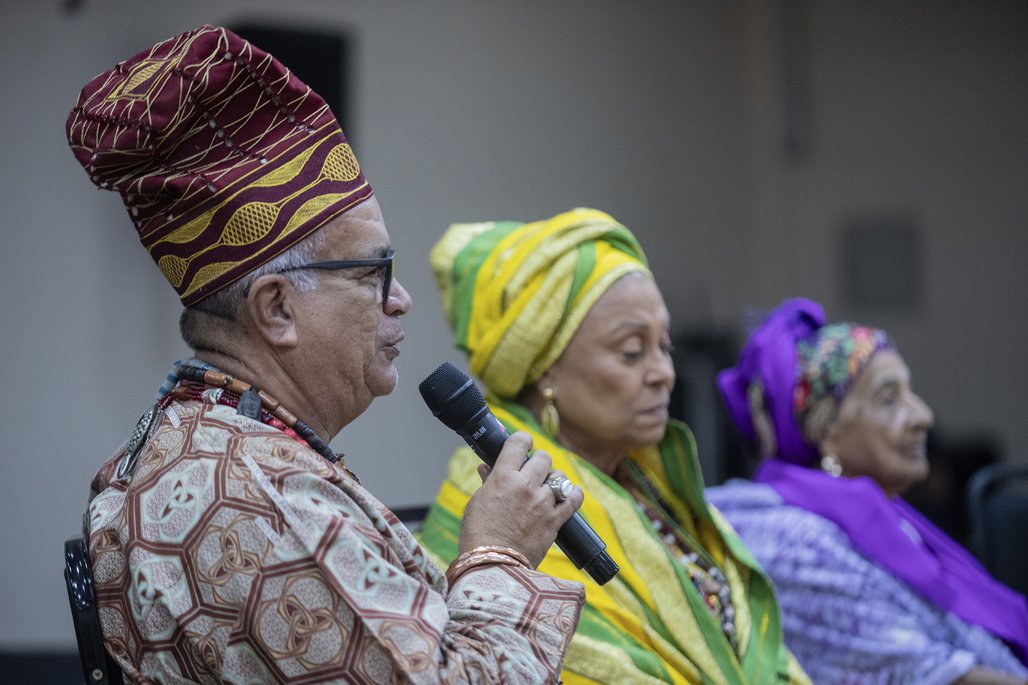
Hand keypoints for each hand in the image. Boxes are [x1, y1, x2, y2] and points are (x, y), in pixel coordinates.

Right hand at [458, 431, 583, 566]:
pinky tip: (571, 494)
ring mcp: (542, 503)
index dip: (522, 440)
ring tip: (547, 488)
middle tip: (533, 472)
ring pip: (559, 477)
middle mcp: (525, 486)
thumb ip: (488, 482)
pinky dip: (573, 495)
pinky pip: (573, 500)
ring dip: (553, 480)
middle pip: (543, 457)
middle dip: (538, 462)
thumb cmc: (478, 535)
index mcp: (503, 477)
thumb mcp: (477, 502)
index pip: (518, 443)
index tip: (523, 444)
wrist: (492, 566)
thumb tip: (487, 468)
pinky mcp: (555, 521)